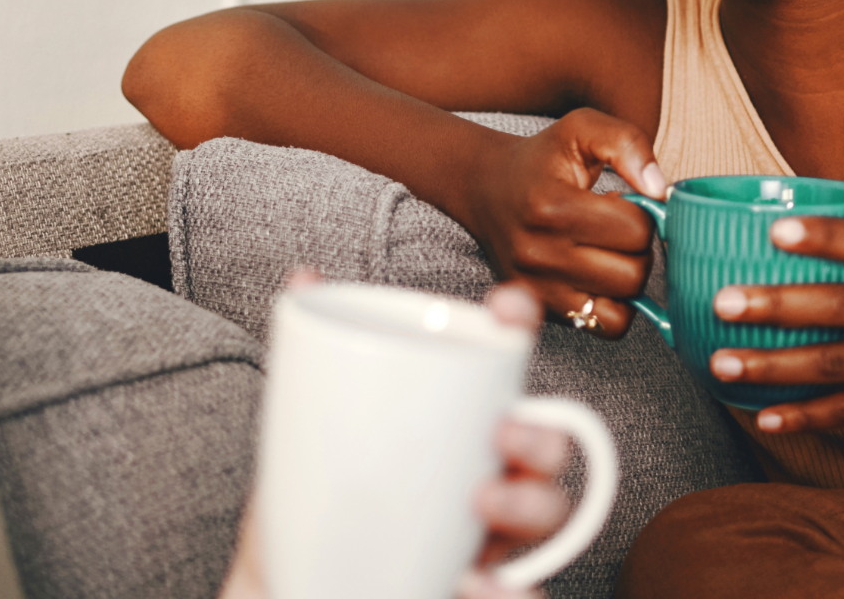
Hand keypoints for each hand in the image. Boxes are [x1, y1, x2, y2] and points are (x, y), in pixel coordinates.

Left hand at [220, 281, 571, 598]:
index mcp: (460, 421)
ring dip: (530, 504)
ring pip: (548, 518)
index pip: (505, 363)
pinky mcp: (484, 589)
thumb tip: (302, 275)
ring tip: (483, 504)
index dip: (520, 329)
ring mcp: (492, 537)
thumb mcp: (311, 428)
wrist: (295, 587)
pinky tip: (475, 585)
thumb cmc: (321, 501)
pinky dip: (509, 592)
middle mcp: (489, 473)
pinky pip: (521, 593)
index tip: (507, 307)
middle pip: (547, 446)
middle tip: (503, 432)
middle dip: (542, 433)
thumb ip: (316, 360)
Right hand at [466, 108, 667, 337]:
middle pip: (633, 272)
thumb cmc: (540, 159)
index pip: (635, 229)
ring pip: (624, 304)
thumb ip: (626, 143)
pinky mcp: (541, 308)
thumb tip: (660, 188)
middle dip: (637, 248)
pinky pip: (605, 326)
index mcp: (551, 206)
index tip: (620, 202)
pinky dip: (614, 306)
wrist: (484, 187)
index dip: (642, 214)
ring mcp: (538, 287)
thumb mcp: (581, 128)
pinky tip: (601, 277)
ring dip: (627, 277)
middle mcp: (539, 253)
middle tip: (616, 228)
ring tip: (606, 250)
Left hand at [706, 216, 843, 442]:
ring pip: (833, 362)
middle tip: (722, 303)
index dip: (822, 234)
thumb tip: (765, 238)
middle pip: (837, 304)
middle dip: (776, 304)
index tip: (775, 230)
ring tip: (722, 365)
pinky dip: (804, 416)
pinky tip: (765, 417)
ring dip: (772, 366)